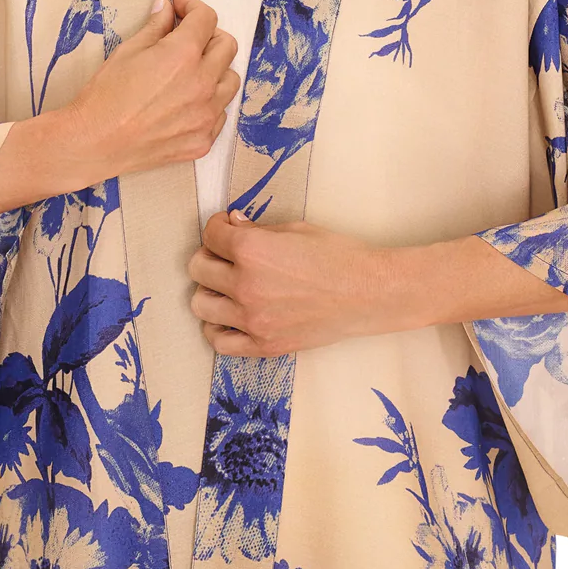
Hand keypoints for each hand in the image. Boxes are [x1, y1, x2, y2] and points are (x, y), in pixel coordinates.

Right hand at [61, 0, 239, 183]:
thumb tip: (166, 8)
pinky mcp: (203, 140)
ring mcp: (207, 115)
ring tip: (191, 73)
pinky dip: (209, 103)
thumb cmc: (105, 95)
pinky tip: (186, 103)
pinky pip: (220, 114)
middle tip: (187, 39)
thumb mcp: (127, 51)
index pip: (206, 18)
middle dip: (208, 35)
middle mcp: (203, 84)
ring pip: (230, 81)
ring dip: (215, 70)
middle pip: (227, 46)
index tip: (180, 10)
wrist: (95, 143)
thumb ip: (154, 27)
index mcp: (183, 55)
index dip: (192, 7)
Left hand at [186, 211, 388, 356]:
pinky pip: (219, 341)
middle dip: (209, 257)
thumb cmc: (339, 256)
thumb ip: (258, 229)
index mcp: (252, 250)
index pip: (210, 235)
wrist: (368, 293)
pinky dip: (217, 328)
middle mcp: (246, 284)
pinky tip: (229, 317)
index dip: (217, 228)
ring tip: (227, 288)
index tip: (226, 229)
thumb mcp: (297, 229)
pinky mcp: (263, 344)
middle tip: (225, 257)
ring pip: (201, 304)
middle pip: (198, 268)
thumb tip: (233, 224)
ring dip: (210, 291)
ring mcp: (252, 318)